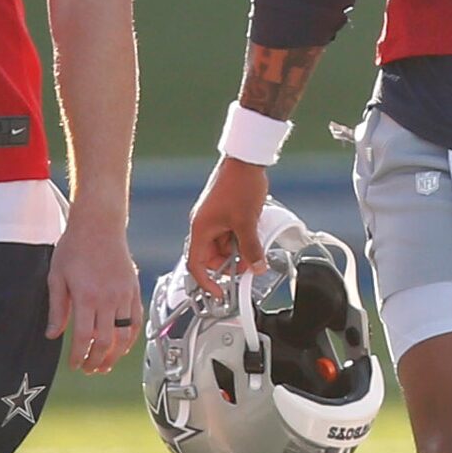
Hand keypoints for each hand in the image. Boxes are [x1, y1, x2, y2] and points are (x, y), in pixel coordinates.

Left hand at [46, 207, 142, 373]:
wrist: (99, 224)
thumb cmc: (75, 246)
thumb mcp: (56, 276)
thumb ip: (57, 308)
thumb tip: (53, 334)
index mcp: (86, 296)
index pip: (84, 337)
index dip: (79, 356)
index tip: (74, 364)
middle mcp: (108, 298)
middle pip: (106, 342)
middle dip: (97, 361)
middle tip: (89, 369)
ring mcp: (124, 295)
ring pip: (124, 335)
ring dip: (115, 355)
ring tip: (105, 364)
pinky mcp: (134, 290)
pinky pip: (136, 321)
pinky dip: (131, 338)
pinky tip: (122, 346)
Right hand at [186, 157, 269, 294]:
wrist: (245, 160)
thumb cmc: (239, 186)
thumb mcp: (247, 223)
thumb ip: (251, 249)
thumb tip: (256, 268)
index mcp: (201, 229)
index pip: (196, 264)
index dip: (206, 282)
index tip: (219, 292)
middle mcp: (203, 225)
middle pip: (212, 257)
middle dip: (230, 263)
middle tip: (249, 264)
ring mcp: (213, 218)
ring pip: (223, 245)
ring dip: (238, 249)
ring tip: (254, 243)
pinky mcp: (222, 212)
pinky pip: (229, 233)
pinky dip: (241, 237)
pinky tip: (254, 230)